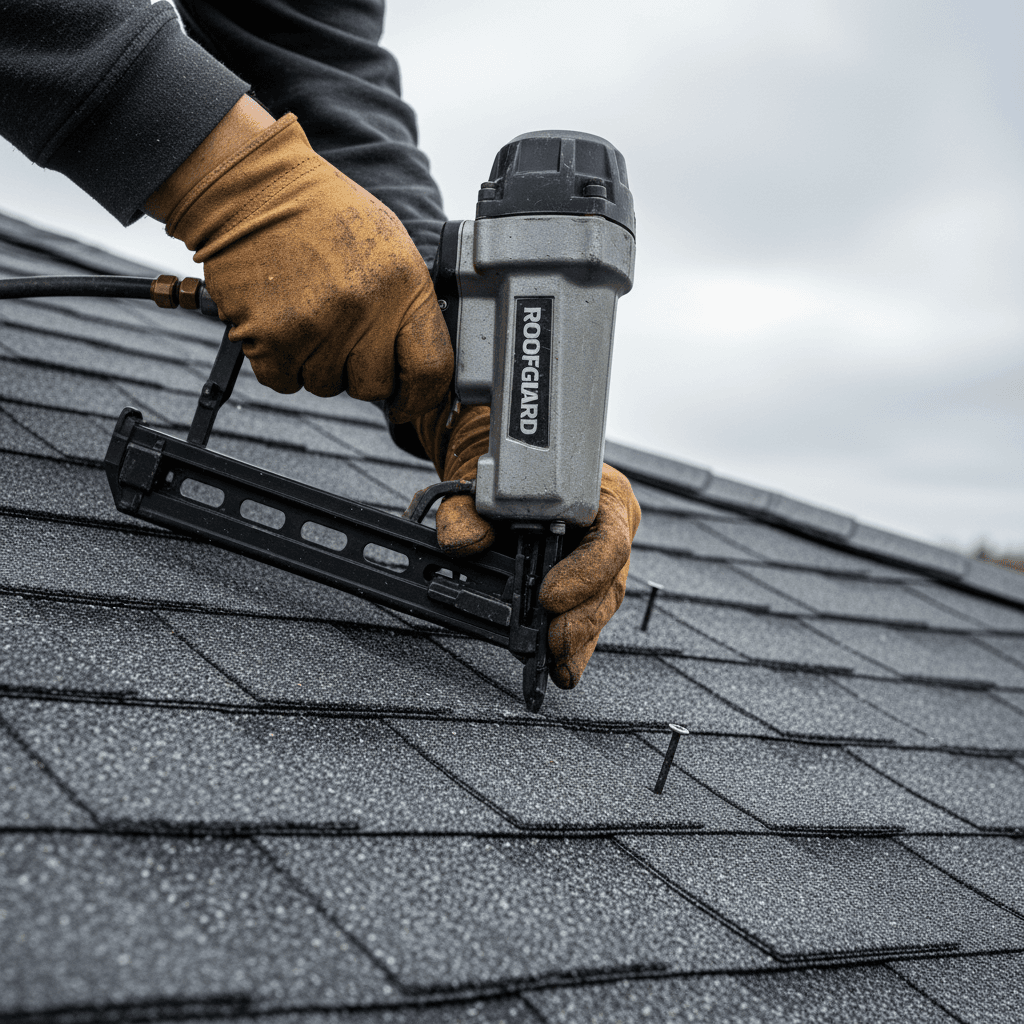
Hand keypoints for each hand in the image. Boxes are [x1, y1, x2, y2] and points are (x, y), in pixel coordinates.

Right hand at [147, 100, 450, 420]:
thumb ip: (408, 305)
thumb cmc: (322, 213)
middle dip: (360, 373)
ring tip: (309, 315)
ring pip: (327, 386)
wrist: (254, 186)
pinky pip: (284, 382)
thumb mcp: (390, 246)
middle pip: (374, 387)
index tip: (413, 403)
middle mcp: (363, 308)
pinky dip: (280, 362)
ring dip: (317, 363)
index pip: (431, 369)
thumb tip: (420, 362)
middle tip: (343, 337)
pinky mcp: (271, 337)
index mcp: (403, 285)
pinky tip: (281, 321)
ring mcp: (316, 326)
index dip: (423, 398)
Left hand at [422, 405, 640, 688]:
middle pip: (609, 582)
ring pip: (600, 604)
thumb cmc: (505, 471)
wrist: (505, 468)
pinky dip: (574, 642)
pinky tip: (562, 666)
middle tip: (553, 645)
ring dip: (579, 637)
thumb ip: (463, 509)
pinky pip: (586, 612)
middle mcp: (611, 529)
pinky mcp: (588, 582)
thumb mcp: (478, 482)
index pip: (609, 538)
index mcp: (602, 495)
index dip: (584, 574)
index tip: (549, 597)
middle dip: (581, 619)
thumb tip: (462, 543)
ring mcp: (603, 559)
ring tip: (558, 664)